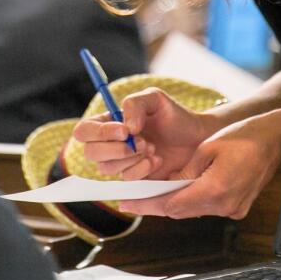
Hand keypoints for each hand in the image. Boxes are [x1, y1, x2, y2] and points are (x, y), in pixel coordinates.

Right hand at [72, 87, 219, 180]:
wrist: (196, 139)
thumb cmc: (174, 116)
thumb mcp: (155, 99)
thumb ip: (135, 104)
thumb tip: (125, 128)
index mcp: (109, 123)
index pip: (84, 131)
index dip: (99, 133)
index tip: (124, 130)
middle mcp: (110, 144)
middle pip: (90, 153)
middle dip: (115, 149)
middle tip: (142, 142)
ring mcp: (120, 164)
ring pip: (107, 169)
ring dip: (131, 158)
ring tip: (152, 148)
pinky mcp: (134, 180)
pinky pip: (126, 180)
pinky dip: (142, 169)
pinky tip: (157, 159)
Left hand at [117, 108, 280, 219]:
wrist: (275, 140)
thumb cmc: (245, 137)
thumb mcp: (207, 148)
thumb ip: (186, 170)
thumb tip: (170, 184)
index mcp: (215, 189)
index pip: (172, 204)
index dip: (147, 205)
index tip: (128, 204)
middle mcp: (224, 204)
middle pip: (181, 211)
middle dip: (156, 205)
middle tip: (133, 201)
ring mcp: (233, 208)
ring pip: (193, 210)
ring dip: (174, 202)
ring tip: (152, 193)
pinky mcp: (238, 207)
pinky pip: (207, 207)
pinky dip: (192, 200)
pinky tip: (180, 190)